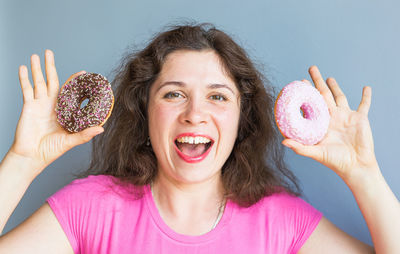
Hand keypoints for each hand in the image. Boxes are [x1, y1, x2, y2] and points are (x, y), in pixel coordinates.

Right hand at [8, 50, 103, 175]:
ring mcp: (39, 104)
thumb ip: (84, 134)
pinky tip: (23, 67)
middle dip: (51, 66)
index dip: (76, 82)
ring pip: (39, 81)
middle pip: (52, 80)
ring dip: (38, 68)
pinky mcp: (28, 107)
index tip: (84, 73)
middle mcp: (52, 105)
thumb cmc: (51, 150)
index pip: (70, 92)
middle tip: (50, 52)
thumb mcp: (70, 141)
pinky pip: (26, 89)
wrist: (32, 156)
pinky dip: (24, 78)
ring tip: (37, 55)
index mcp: (64, 111)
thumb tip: (102, 129)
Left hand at [282, 66, 378, 180]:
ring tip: (329, 77)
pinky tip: (366, 87)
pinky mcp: (360, 119)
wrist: (355, 166)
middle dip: (317, 82)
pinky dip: (366, 96)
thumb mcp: (316, 153)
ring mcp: (346, 117)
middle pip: (324, 95)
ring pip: (340, 97)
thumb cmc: (335, 161)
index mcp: (321, 123)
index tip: (298, 83)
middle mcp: (332, 117)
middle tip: (311, 69)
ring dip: (335, 86)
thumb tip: (283, 141)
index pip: (311, 104)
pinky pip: (364, 104)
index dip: (305, 94)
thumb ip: (300, 147)